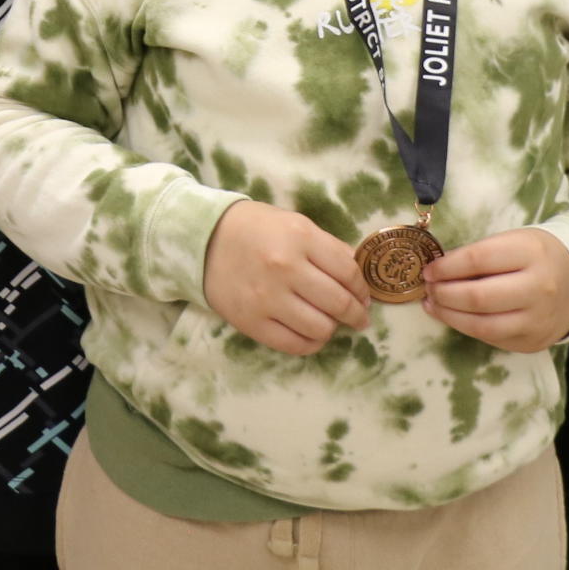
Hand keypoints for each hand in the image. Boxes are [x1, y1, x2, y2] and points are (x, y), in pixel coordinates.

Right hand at [201, 200, 369, 354]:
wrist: (204, 240)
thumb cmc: (255, 228)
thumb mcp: (294, 224)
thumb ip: (328, 247)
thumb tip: (358, 273)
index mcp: (300, 238)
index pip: (348, 271)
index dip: (362, 288)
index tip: (364, 296)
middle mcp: (285, 268)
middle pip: (338, 303)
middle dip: (356, 314)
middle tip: (359, 317)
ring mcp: (267, 298)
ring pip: (320, 328)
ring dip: (332, 328)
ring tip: (330, 323)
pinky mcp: (251, 322)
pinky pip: (294, 345)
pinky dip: (311, 344)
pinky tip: (312, 335)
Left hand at [421, 229, 568, 352]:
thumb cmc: (535, 257)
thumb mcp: (514, 242)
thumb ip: (480, 254)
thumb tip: (438, 271)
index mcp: (533, 252)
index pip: (479, 260)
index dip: (447, 267)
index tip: (429, 269)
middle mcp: (539, 288)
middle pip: (478, 297)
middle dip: (444, 294)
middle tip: (428, 288)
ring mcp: (538, 319)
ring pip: (482, 324)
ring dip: (449, 316)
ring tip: (432, 304)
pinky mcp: (532, 342)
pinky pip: (491, 338)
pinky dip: (465, 328)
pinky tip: (452, 317)